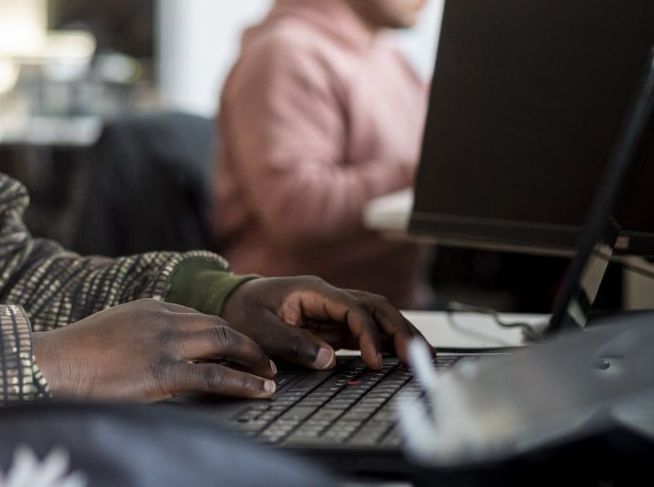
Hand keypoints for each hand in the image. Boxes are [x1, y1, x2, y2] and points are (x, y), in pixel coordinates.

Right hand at [32, 298, 277, 401]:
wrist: (55, 362)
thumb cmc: (74, 355)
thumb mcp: (110, 331)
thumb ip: (136, 334)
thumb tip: (148, 353)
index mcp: (149, 307)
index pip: (197, 315)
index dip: (221, 332)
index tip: (235, 347)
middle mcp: (162, 318)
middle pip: (217, 324)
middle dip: (245, 341)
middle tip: (265, 359)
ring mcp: (164, 343)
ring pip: (224, 343)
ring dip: (253, 358)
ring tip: (270, 374)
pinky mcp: (162, 372)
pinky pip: (215, 377)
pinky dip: (244, 383)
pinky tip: (262, 391)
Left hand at [221, 276, 424, 370]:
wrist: (232, 303)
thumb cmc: (243, 311)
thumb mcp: (260, 328)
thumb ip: (293, 342)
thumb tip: (329, 359)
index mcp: (313, 291)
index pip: (353, 309)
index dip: (368, 334)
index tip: (373, 361)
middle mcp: (329, 296)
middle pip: (375, 307)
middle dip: (399, 330)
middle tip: (417, 359)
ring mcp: (333, 310)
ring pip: (377, 317)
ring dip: (399, 335)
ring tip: (421, 358)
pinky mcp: (333, 324)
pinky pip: (366, 330)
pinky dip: (385, 343)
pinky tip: (400, 358)